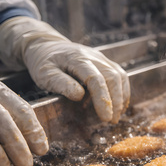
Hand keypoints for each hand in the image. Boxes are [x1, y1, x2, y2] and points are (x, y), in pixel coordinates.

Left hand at [0, 17, 129, 122]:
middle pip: (113, 77)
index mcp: (77, 58)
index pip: (96, 79)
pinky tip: (117, 105)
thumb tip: (79, 96)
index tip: (106, 117)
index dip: (103, 99)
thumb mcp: (44, 73)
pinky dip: (122, 91)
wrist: (47, 45)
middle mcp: (93, 56)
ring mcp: (102, 58)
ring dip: (121, 97)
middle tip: (112, 120)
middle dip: (115, 101)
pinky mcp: (105, 62)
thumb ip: (61, 83)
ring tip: (116, 115)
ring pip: (120, 76)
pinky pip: (120, 76)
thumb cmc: (43, 62)